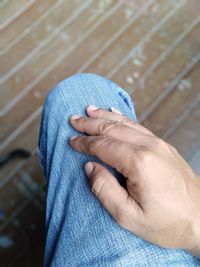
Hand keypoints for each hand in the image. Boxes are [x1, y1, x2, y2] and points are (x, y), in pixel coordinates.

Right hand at [69, 106, 199, 256]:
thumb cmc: (167, 222)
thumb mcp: (128, 216)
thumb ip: (104, 189)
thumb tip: (90, 167)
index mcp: (138, 163)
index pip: (103, 146)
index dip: (84, 142)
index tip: (71, 140)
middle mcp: (149, 147)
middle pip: (112, 129)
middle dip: (90, 124)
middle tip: (74, 119)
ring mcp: (159, 144)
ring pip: (125, 123)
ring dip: (105, 116)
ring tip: (90, 110)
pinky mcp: (164, 146)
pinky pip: (139, 126)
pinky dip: (123, 118)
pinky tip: (115, 113)